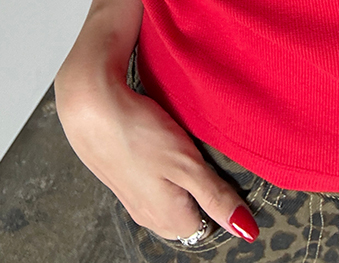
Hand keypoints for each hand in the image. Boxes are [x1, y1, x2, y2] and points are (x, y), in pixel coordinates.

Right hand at [54, 59, 259, 243]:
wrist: (92, 108)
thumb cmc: (138, 133)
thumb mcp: (188, 165)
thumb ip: (217, 197)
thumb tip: (246, 230)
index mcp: (169, 220)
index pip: (211, 224)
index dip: (221, 196)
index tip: (220, 168)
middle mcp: (150, 216)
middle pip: (191, 210)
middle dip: (201, 185)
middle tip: (198, 154)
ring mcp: (135, 198)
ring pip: (173, 193)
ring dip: (181, 172)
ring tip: (177, 144)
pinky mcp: (124, 177)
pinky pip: (154, 179)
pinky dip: (162, 162)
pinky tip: (159, 140)